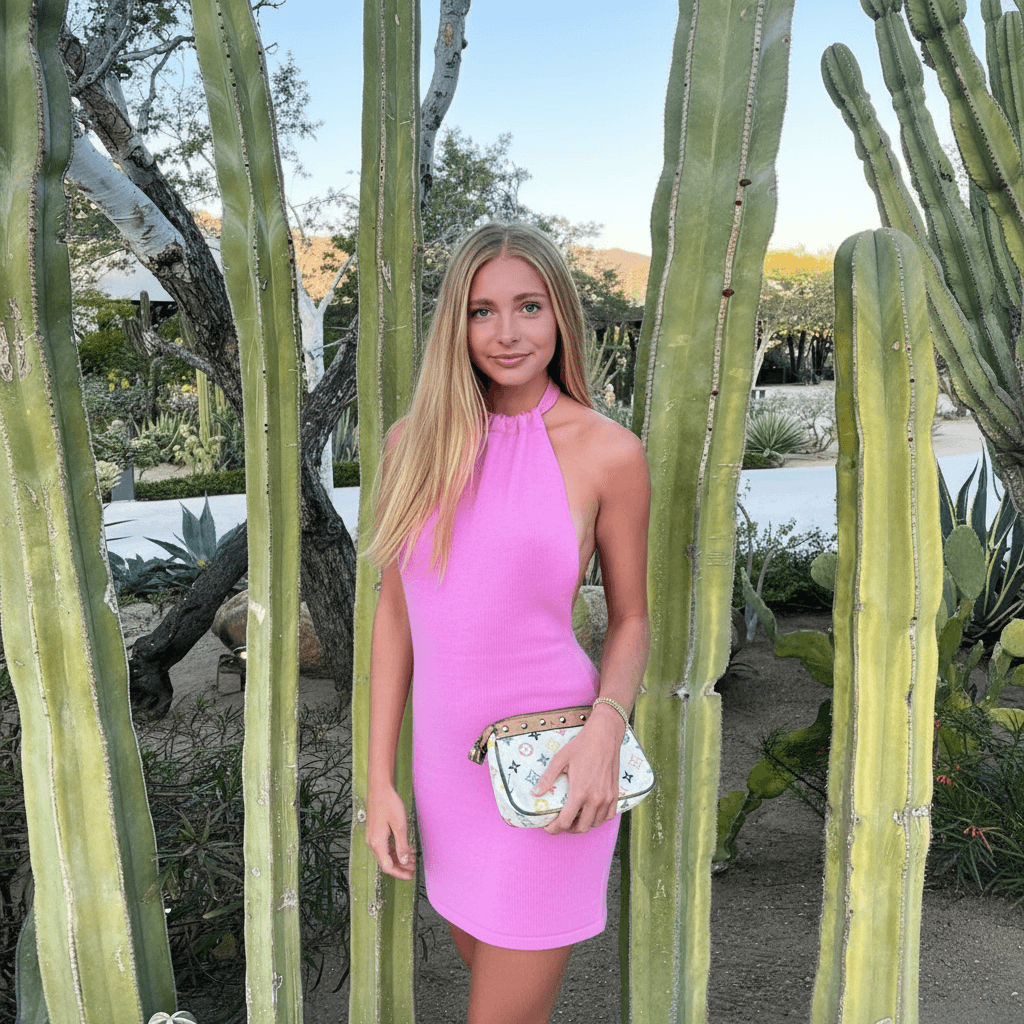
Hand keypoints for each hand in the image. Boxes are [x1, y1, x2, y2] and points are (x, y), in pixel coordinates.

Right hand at [365, 783, 415, 879]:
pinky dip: (395, 850)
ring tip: (412, 860)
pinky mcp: (375, 831)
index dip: (400, 874)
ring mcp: (373, 837)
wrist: (380, 788)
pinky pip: (385, 846)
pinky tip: (406, 848)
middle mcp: (372, 842)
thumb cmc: (390, 805)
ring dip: (399, 858)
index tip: (411, 876)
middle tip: (414, 870)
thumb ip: (402, 845)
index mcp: (377, 843)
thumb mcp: (399, 826)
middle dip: (401, 867)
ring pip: (386, 854)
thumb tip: (405, 861)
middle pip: (386, 862)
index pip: (388, 867)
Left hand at [531, 706, 624, 834]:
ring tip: (574, 817)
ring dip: (584, 824)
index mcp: (580, 792)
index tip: (548, 827)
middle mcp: (595, 799)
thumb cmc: (581, 745)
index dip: (554, 828)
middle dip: (568, 829)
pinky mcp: (615, 793)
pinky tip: (590, 812)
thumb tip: (535, 793)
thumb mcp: (560, 759)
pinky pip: (608, 815)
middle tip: (560, 822)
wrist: (604, 735)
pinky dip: (599, 818)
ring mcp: (607, 797)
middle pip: (581, 827)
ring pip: (595, 823)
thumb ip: (547, 778)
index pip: (566, 822)